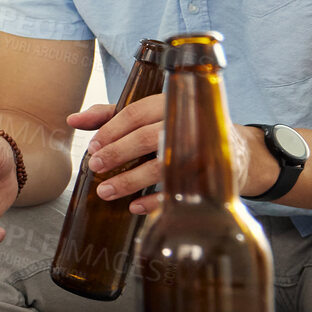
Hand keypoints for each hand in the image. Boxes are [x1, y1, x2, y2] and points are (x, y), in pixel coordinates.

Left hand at [69, 98, 278, 211]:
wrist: (239, 152)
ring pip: (161, 167)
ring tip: (105, 192)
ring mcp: (201, 153)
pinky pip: (178, 193)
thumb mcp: (150, 116)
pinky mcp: (210, 180)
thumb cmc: (180, 130)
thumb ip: (111, 115)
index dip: (111, 130)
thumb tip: (72, 120)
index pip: (135, 114)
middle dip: (117, 153)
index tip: (93, 147)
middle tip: (95, 167)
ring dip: (130, 181)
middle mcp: (186, 126)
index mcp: (170, 104)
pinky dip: (154, 201)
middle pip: (147, 138)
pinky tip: (135, 207)